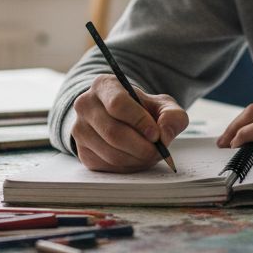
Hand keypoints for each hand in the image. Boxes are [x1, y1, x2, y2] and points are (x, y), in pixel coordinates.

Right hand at [72, 74, 187, 172]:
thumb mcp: (163, 105)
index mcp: (104, 85)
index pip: (118, 104)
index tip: (155, 134)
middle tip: (158, 150)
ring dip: (136, 159)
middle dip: (141, 147)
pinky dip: (127, 167)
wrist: (124, 120)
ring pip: (111, 153)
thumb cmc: (143, 110)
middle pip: (113, 132)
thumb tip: (164, 135)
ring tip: (150, 154)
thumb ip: (172, 116)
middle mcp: (85, 105)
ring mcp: (80, 129)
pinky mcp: (82, 152)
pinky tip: (136, 158)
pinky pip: (107, 166)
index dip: (139, 121)